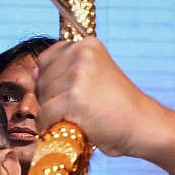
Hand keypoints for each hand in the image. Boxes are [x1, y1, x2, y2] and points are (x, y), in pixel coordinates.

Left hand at [35, 36, 152, 158]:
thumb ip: (66, 71)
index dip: (53, 82)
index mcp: (87, 45)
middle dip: (51, 98)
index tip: (71, 96)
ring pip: (41, 97)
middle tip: (77, 112)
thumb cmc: (119, 108)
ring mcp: (77, 75)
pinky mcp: (73, 98)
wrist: (144, 126)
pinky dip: (51, 127)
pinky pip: (45, 115)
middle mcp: (81, 53)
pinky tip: (69, 129)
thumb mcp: (95, 77)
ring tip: (77, 119)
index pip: (47, 59)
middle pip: (41, 78)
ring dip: (52, 113)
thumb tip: (30, 74)